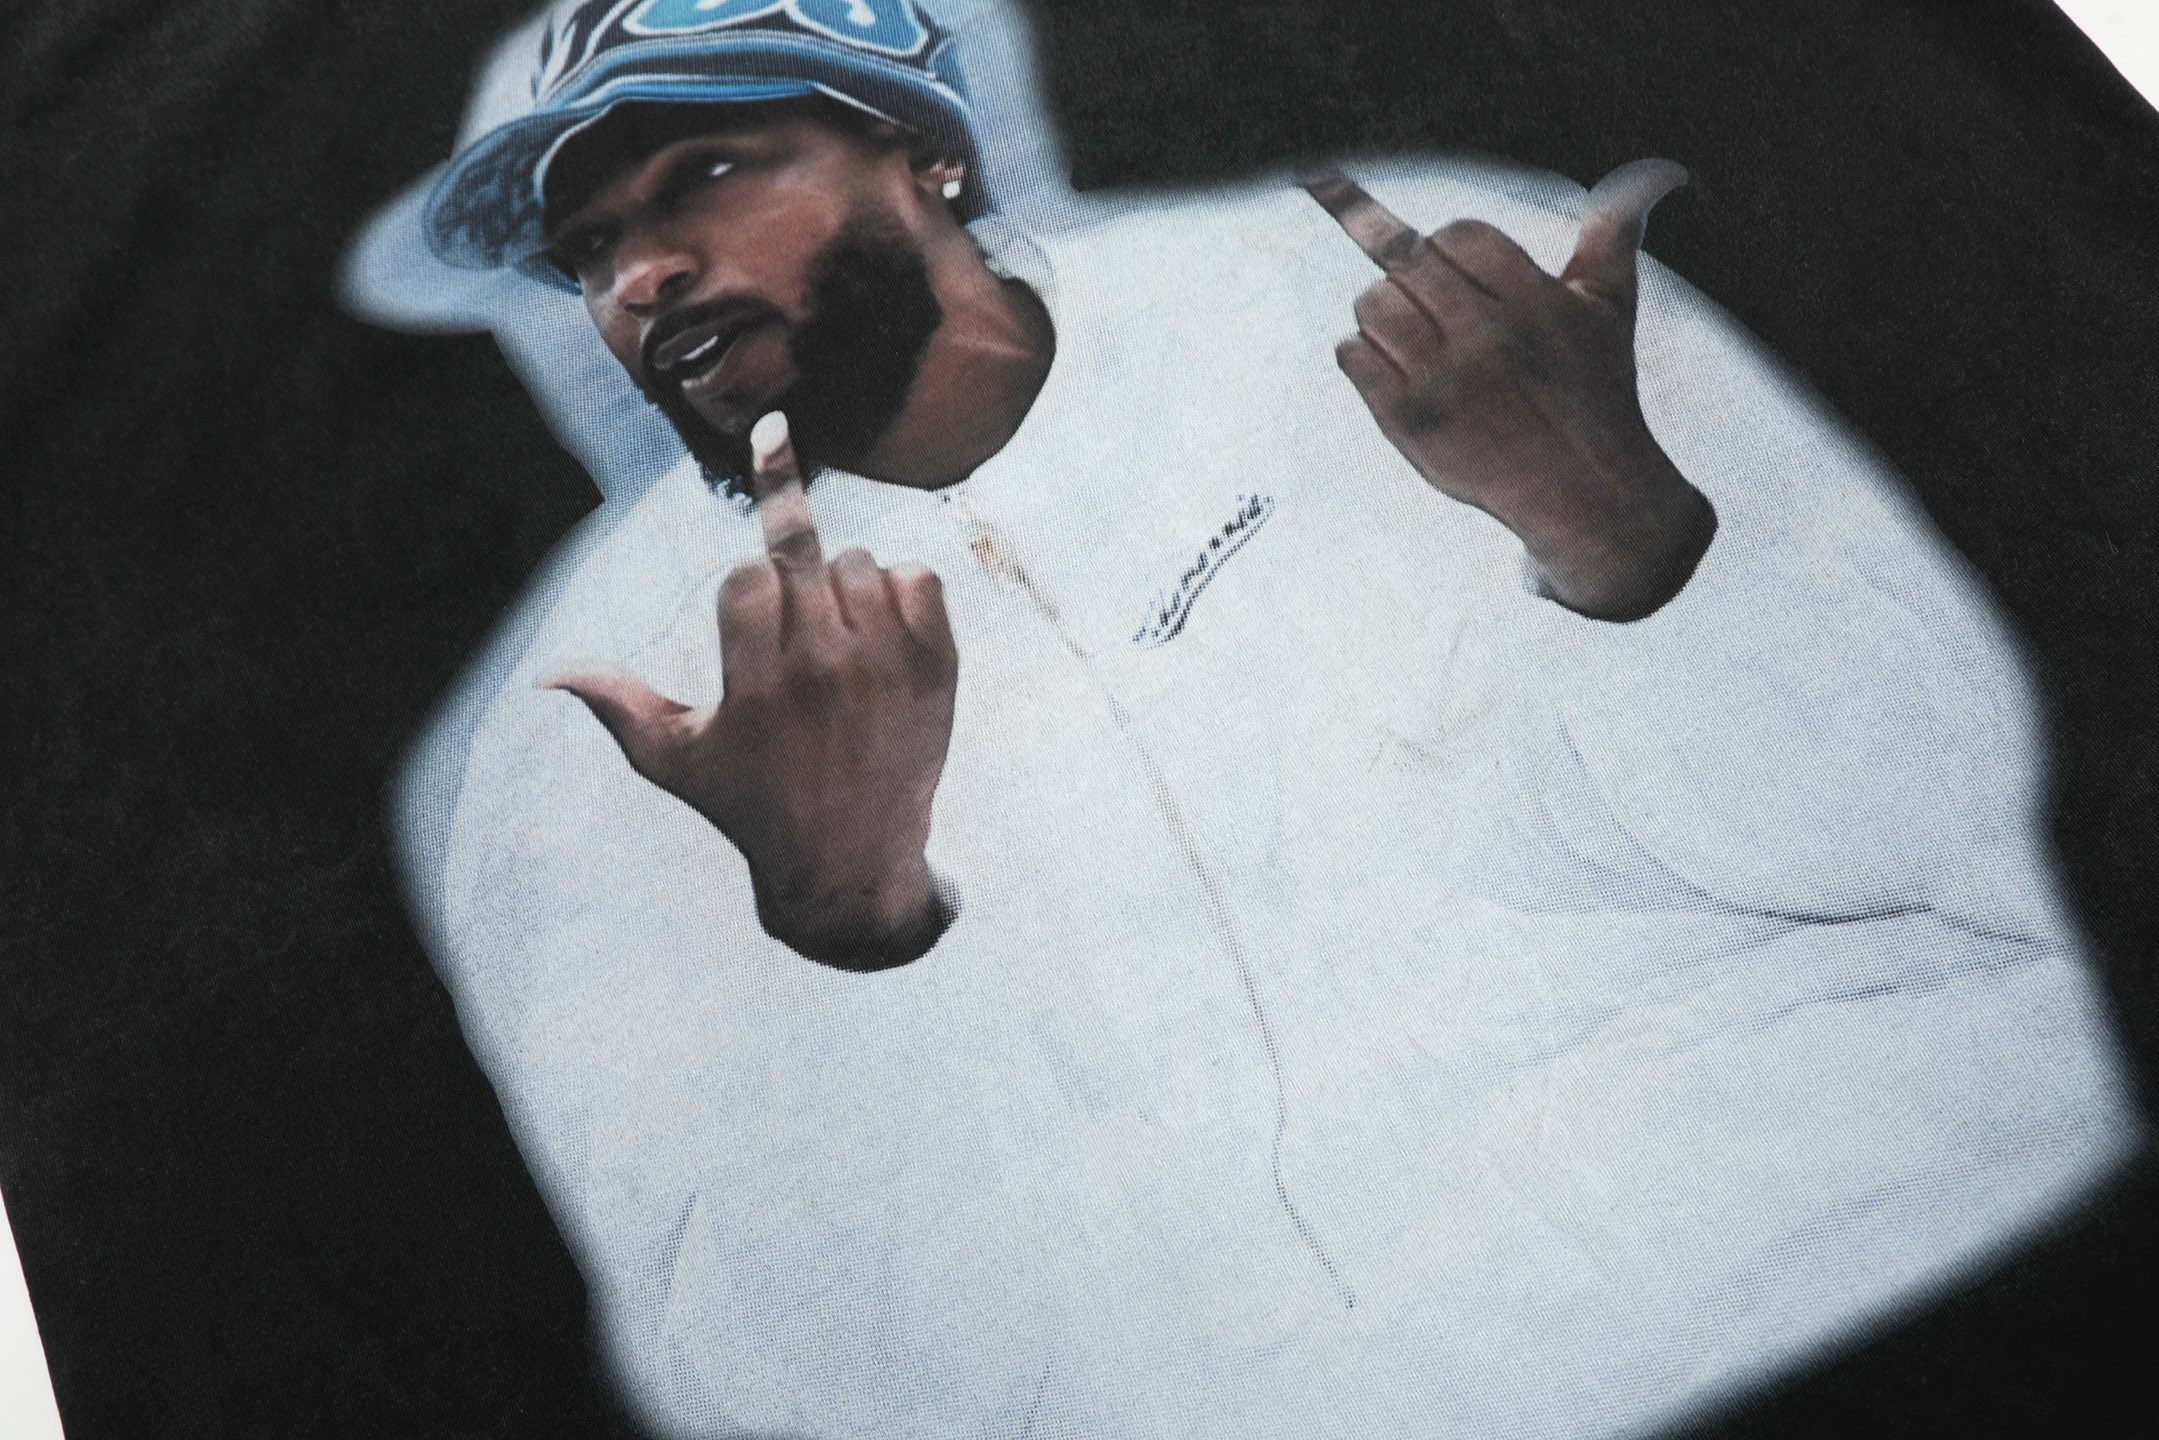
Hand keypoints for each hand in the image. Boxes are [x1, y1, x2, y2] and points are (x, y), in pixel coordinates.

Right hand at [547, 412, 959, 969]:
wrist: (852, 863)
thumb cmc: (751, 804)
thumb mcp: (675, 762)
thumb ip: (615, 707)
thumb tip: (547, 674)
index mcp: (758, 688)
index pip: (747, 574)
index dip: (744, 587)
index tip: (748, 608)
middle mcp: (825, 672)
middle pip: (801, 554)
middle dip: (788, 564)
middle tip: (793, 600)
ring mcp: (888, 668)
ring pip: (860, 560)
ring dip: (840, 580)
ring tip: (830, 631)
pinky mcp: (938, 670)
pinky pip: (920, 576)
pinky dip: (900, 587)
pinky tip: (878, 628)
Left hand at [1305, 159, 1715, 620]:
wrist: (1585, 497)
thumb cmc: (1595, 392)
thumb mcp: (1610, 310)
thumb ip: (1615, 233)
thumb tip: (1656, 174)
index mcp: (1534, 300)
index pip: (1459, 234)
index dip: (1452, 250)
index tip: (1461, 277)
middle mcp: (1488, 337)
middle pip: (1408, 261)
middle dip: (1415, 277)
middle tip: (1433, 307)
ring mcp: (1444, 381)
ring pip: (1373, 304)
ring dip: (1383, 313)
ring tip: (1415, 338)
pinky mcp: (1408, 422)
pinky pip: (1352, 355)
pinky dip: (1362, 355)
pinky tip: (1398, 373)